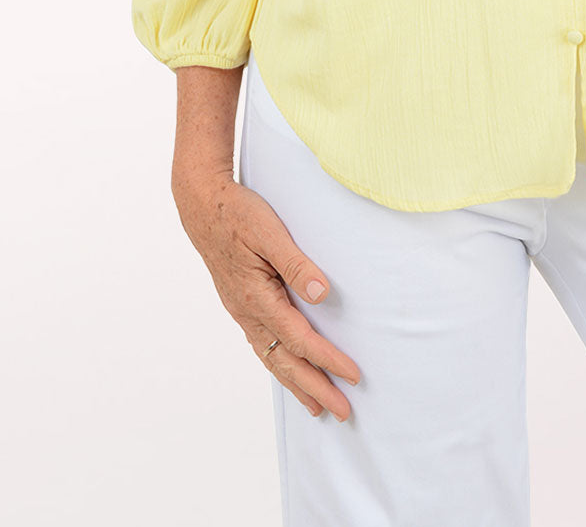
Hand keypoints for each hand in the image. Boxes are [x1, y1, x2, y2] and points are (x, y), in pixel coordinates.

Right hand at [173, 173, 361, 420]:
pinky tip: (288, 371)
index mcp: (255, 296)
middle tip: (342, 412)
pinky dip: (278, 365)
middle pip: (285, 360)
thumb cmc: (236, 213)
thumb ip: (295, 262)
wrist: (202, 205)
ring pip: (271, 357)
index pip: (299, 338)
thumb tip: (321, 294)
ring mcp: (241, 310)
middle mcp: (246, 311)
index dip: (327, 359)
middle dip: (314, 388)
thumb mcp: (268, 230)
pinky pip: (262, 344)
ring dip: (296, 383)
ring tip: (317, 407)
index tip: (352, 375)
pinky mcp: (241, 304)